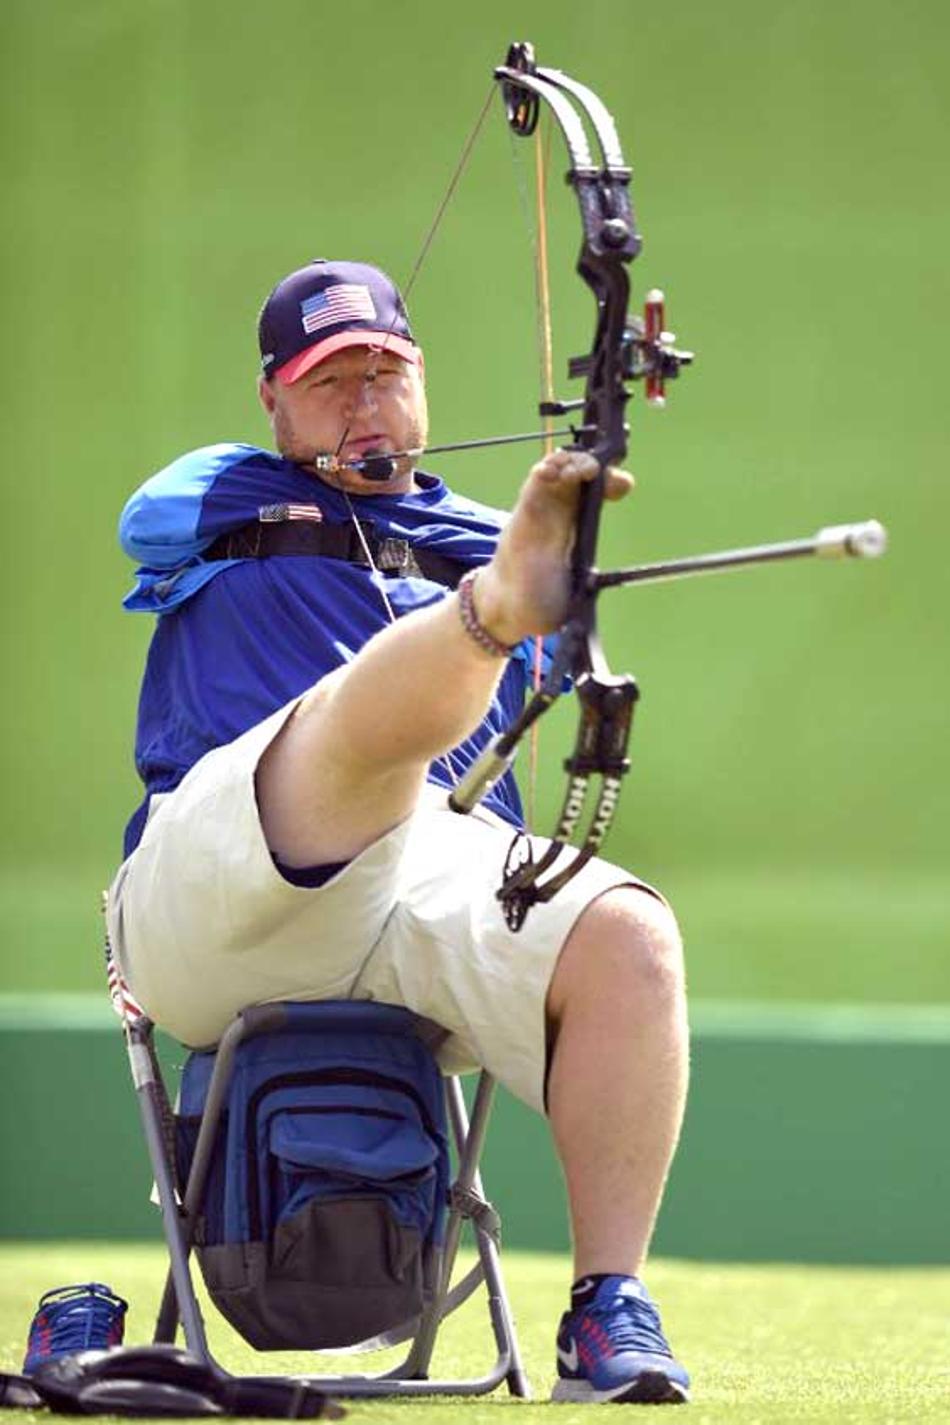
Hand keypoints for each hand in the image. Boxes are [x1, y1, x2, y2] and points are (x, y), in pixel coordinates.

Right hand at [473, 449, 634, 642]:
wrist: (507, 609)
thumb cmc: (541, 603)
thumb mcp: (577, 598)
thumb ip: (591, 592)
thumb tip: (605, 608)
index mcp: (581, 530)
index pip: (601, 495)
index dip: (614, 484)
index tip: (622, 486)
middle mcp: (564, 514)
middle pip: (585, 474)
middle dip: (598, 465)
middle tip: (598, 474)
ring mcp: (544, 507)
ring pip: (562, 469)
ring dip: (574, 461)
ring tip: (579, 471)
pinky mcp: (525, 507)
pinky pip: (537, 478)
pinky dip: (547, 467)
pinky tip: (550, 471)